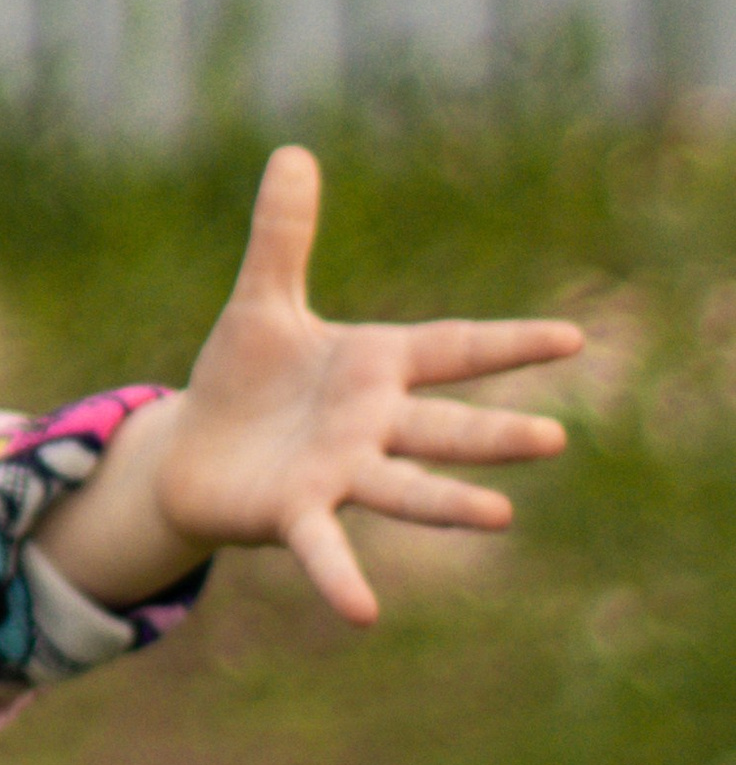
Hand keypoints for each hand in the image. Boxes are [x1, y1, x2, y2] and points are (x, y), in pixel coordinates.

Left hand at [33, 143, 583, 625]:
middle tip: (554, 439)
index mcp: (374, 367)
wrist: (192, 451)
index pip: (453, 348)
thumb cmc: (245, 379)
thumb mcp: (262, 300)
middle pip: (442, 426)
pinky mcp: (293, 512)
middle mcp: (369, 426)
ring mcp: (338, 474)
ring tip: (500, 513)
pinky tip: (363, 614)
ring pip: (402, 487)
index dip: (509, 343)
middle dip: (494, 433)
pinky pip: (324, 548)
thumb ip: (282, 235)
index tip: (573, 337)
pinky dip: (341, 577)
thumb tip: (291, 150)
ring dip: (448, 502)